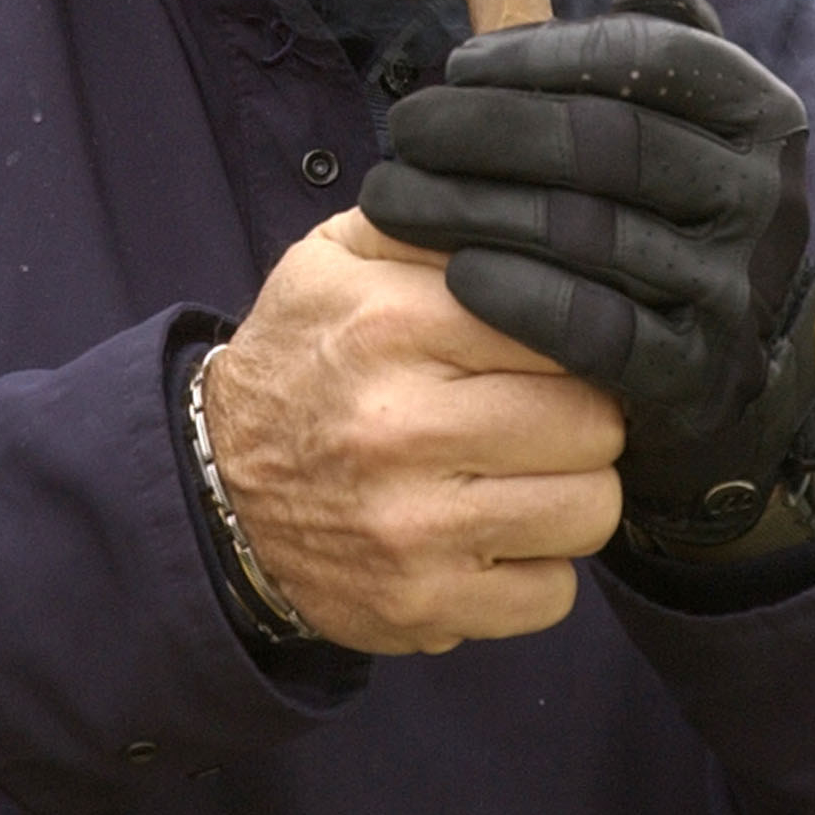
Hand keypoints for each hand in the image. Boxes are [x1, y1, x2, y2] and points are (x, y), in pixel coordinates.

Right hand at [201, 209, 624, 653]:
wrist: (218, 490)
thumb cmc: (303, 361)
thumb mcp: (337, 261)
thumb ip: (431, 223)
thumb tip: (538, 209)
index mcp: (391, 326)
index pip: (566, 327)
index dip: (577, 338)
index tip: (554, 350)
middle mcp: (401, 427)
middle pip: (595, 422)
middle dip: (584, 417)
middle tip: (543, 415)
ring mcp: (413, 528)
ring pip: (592, 509)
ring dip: (571, 494)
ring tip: (525, 475)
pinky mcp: (422, 605)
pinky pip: (555, 594)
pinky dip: (537, 569)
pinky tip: (494, 536)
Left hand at [359, 0, 814, 547]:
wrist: (708, 361)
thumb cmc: (656, 212)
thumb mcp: (673, 117)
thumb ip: (643, 49)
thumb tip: (597, 4)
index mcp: (760, 114)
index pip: (651, 59)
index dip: (542, 56)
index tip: (458, 65)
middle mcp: (764, 197)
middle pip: (608, 142)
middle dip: (485, 128)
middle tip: (402, 127)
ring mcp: (738, 290)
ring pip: (589, 232)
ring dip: (470, 210)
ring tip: (391, 197)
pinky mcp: (701, 373)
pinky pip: (598, 331)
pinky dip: (519, 298)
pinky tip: (456, 275)